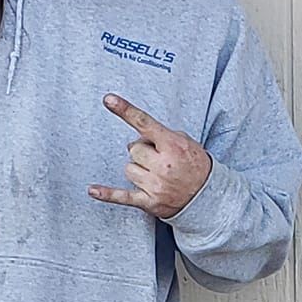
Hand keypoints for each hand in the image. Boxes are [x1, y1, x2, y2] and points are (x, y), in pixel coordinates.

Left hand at [89, 95, 212, 219]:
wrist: (208, 197)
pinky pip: (122, 196)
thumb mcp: (185, 143)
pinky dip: (107, 194)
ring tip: (156, 175)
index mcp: (172, 146)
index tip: (109, 99)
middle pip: (133, 149)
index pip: (145, 124)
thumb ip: (162, 135)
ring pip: (128, 168)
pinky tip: (93, 190)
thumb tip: (139, 138)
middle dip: (142, 151)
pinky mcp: (149, 202)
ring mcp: (155, 185)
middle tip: (158, 159)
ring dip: (138, 169)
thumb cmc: (196, 167)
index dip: (125, 110)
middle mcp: (163, 165)